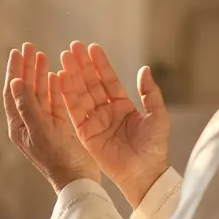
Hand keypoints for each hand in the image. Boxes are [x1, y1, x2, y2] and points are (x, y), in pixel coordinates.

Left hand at [4, 43, 101, 191]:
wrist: (77, 180)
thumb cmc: (57, 159)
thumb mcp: (40, 131)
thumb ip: (27, 106)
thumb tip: (15, 82)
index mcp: (19, 126)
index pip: (12, 92)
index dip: (14, 71)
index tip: (17, 51)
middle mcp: (29, 124)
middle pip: (25, 89)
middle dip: (26, 67)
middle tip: (30, 46)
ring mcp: (44, 125)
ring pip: (40, 94)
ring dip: (40, 74)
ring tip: (43, 54)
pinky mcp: (59, 127)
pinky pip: (54, 102)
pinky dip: (54, 88)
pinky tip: (56, 75)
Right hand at [58, 42, 170, 207]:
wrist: (144, 172)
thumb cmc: (154, 146)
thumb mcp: (157, 115)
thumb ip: (150, 92)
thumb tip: (145, 69)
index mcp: (123, 106)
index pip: (109, 80)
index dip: (100, 64)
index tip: (92, 47)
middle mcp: (107, 112)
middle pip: (91, 84)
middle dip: (82, 65)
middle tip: (72, 47)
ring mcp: (95, 122)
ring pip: (81, 94)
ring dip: (72, 76)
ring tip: (64, 58)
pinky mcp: (85, 133)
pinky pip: (74, 111)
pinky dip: (67, 95)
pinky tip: (61, 79)